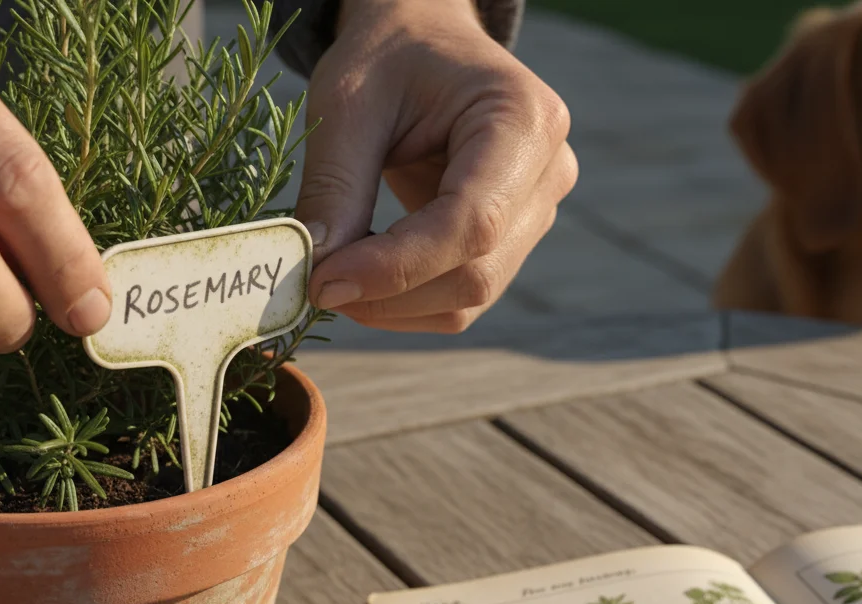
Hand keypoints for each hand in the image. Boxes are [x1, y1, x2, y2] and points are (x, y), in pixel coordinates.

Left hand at [294, 0, 576, 332]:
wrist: (423, 39)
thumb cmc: (388, 56)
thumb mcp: (347, 102)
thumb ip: (335, 186)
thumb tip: (318, 273)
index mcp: (524, 120)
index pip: (472, 222)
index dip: (398, 266)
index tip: (324, 282)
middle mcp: (549, 171)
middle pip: (476, 272)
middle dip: (389, 293)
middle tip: (312, 284)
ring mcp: (538, 210)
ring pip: (470, 296)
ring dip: (393, 305)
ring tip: (332, 275)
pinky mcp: (514, 238)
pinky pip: (461, 297)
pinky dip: (405, 302)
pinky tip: (362, 275)